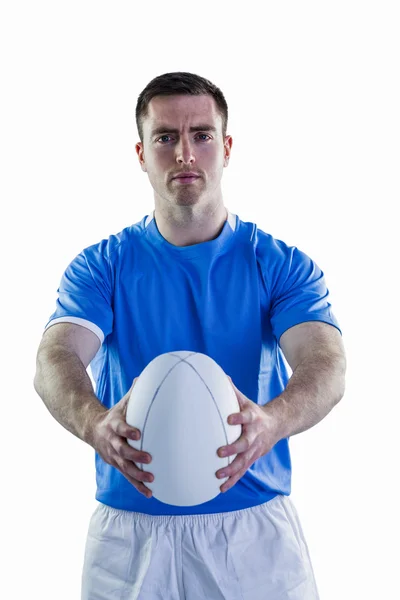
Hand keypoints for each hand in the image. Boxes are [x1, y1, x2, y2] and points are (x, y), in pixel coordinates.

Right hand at [92, 378, 153, 498]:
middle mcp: (112, 442)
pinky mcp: (117, 465)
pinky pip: (128, 477)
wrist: (91, 428)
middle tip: (149, 458)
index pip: (121, 428)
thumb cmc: (114, 415)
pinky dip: (138, 486)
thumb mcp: (121, 403)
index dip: (128, 431)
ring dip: (138, 475)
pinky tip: (150, 493)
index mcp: (114, 425)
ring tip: (151, 479)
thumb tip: (145, 376)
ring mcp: (113, 455)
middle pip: (122, 451)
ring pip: (125, 467)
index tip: (138, 433)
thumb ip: (134, 393)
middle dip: (135, 455)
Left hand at [216, 376, 277, 492]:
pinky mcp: (252, 459)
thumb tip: (221, 376)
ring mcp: (254, 450)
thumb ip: (233, 391)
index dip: (238, 417)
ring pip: (244, 462)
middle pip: (244, 443)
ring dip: (231, 470)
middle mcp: (255, 435)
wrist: (278, 424)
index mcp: (253, 418)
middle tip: (219, 452)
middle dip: (232, 449)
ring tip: (218, 475)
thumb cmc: (255, 412)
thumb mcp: (246, 400)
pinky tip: (221, 489)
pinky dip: (232, 481)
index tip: (229, 418)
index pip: (246, 416)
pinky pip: (242, 472)